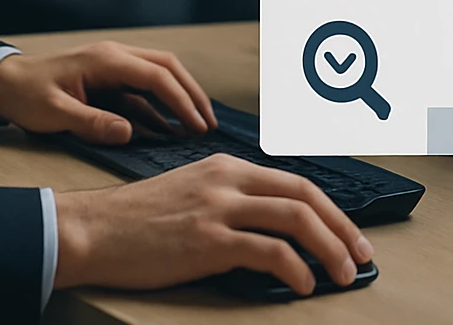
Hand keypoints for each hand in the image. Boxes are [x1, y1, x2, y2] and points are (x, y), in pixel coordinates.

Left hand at [0, 41, 216, 142]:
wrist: (3, 82)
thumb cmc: (25, 93)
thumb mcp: (54, 112)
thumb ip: (92, 123)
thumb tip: (129, 132)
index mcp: (105, 60)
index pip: (156, 76)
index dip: (181, 100)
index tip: (196, 124)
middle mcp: (114, 57)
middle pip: (167, 68)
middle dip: (191, 94)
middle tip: (208, 123)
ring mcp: (113, 67)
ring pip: (158, 76)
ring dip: (179, 98)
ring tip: (196, 126)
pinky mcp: (109, 81)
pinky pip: (141, 92)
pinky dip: (159, 108)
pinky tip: (168, 129)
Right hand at [53, 153, 374, 295]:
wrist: (91, 230)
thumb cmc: (135, 221)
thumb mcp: (189, 193)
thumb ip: (230, 201)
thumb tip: (273, 231)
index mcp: (225, 167)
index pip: (295, 181)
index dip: (331, 210)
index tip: (350, 235)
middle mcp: (226, 180)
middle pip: (305, 195)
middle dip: (343, 228)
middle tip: (361, 256)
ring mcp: (217, 208)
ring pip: (295, 218)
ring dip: (329, 249)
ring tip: (343, 275)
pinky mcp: (207, 240)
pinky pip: (268, 251)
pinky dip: (295, 269)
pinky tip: (302, 285)